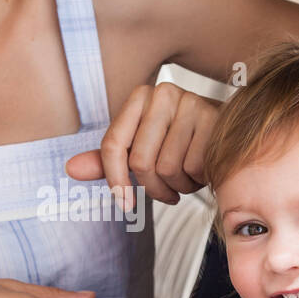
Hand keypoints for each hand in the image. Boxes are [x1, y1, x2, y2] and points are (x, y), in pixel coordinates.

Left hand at [65, 82, 220, 208]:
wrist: (228, 133)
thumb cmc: (179, 143)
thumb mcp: (141, 149)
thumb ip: (107, 161)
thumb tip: (70, 169)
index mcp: (140, 97)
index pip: (113, 145)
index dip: (114, 181)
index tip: (124, 203)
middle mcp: (163, 93)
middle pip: (140, 163)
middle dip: (154, 189)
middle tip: (167, 191)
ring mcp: (191, 103)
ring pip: (168, 169)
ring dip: (179, 187)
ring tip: (188, 177)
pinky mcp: (214, 119)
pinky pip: (194, 169)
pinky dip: (198, 180)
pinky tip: (204, 171)